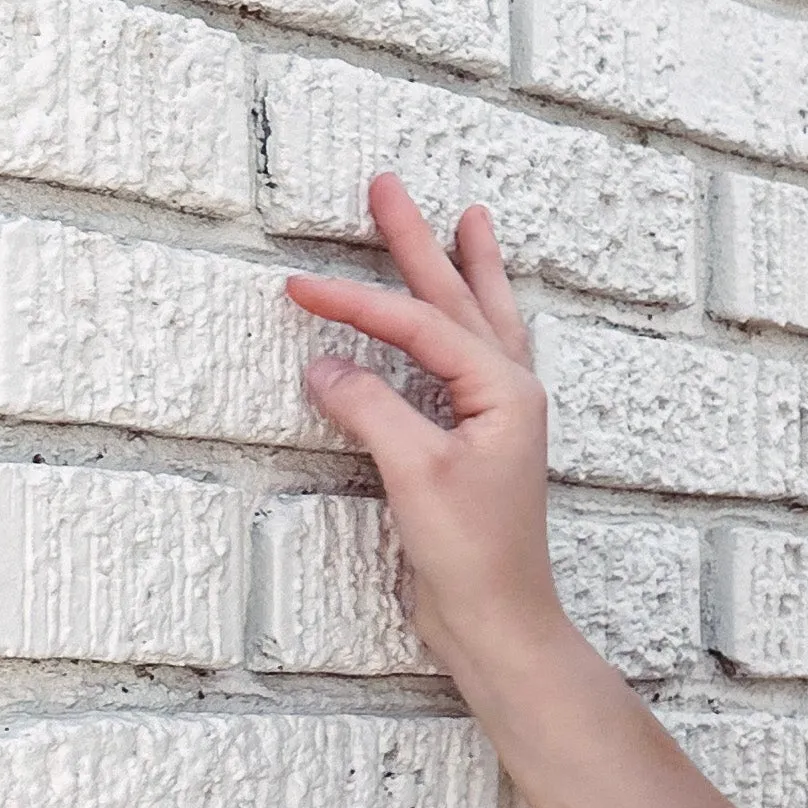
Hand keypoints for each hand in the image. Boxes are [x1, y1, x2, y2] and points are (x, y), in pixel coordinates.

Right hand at [282, 176, 563, 685]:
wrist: (499, 620)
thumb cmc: (470, 553)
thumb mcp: (414, 474)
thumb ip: (371, 410)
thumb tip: (324, 365)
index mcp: (503, 390)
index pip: (420, 325)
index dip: (358, 302)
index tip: (298, 286)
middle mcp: (509, 391)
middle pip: (460, 299)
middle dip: (422, 242)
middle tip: (390, 186)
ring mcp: (499, 414)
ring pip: (479, 320)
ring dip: (467, 268)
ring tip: (469, 219)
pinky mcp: (479, 440)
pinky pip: (472, 357)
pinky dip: (464, 321)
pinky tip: (465, 313)